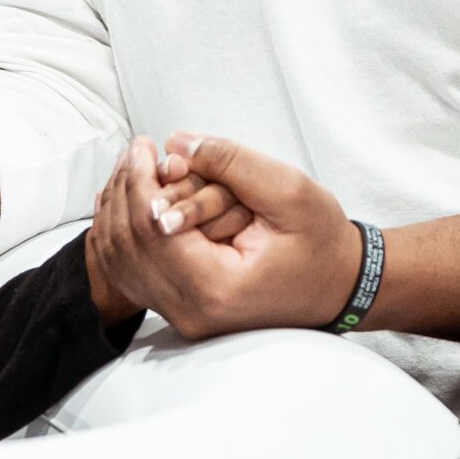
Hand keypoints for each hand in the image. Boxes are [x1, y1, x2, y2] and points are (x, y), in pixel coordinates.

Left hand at [93, 134, 360, 340]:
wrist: (339, 285)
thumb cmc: (321, 241)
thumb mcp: (287, 191)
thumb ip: (230, 162)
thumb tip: (175, 143)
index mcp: (216, 287)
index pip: (150, 230)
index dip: (138, 180)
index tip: (145, 144)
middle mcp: (191, 310)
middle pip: (127, 244)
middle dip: (126, 189)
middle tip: (137, 151)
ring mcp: (182, 315)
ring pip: (121, 259)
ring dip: (119, 208)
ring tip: (134, 168)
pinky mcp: (181, 308)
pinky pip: (131, 271)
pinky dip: (121, 233)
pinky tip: (125, 200)